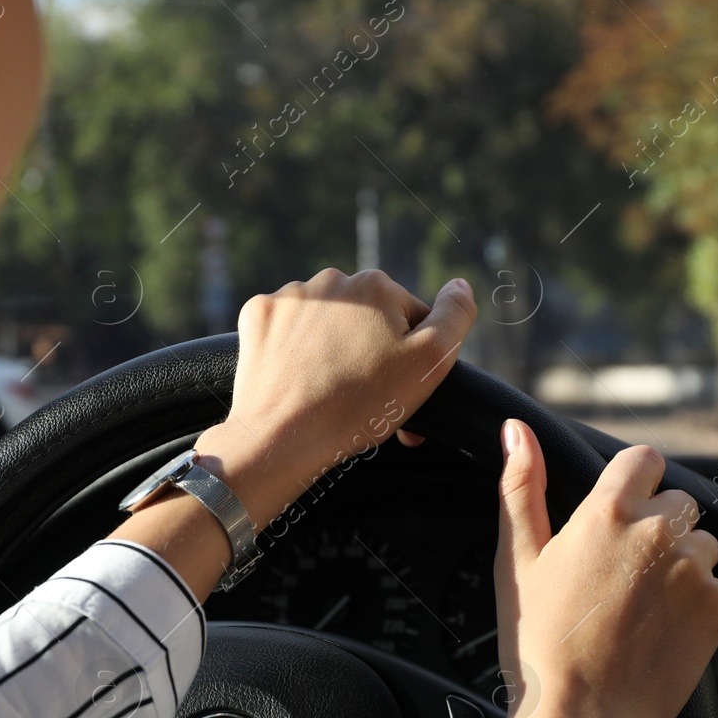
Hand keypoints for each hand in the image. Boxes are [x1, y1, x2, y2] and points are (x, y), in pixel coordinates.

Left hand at [194, 269, 475, 528]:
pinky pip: (288, 329)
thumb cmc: (360, 404)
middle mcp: (332, 280)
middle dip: (373, 353)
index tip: (403, 394)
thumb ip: (455, 317)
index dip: (413, 359)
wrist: (281, 436)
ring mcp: (289, 296)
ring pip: (328, 323)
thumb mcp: (429, 363)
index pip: (411, 319)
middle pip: (367, 319)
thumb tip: (460, 285)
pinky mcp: (258, 317)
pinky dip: (297, 350)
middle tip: (369, 401)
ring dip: (335, 350)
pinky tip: (301, 378)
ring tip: (332, 392)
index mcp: (377, 285)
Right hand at [494, 422, 717, 717]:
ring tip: (635, 606)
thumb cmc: (540, 644)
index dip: (630, 484)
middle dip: (653, 526)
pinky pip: (712, 587)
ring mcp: (695, 569)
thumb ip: (521, 487)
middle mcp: (660, 531)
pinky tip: (654, 629)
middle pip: (674, 502)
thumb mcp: (516, 560)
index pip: (643, 460)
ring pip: (698, 543)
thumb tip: (516, 432)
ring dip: (676, 563)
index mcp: (608, 511)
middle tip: (617, 574)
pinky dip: (691, 602)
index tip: (616, 514)